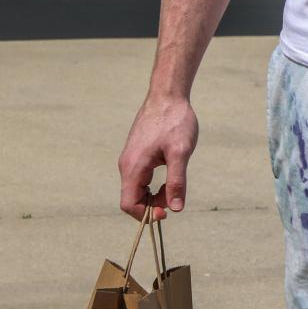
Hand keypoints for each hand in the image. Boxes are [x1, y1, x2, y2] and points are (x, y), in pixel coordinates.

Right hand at [118, 94, 198, 221]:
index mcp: (133, 167)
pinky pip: (140, 176)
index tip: (167, 211)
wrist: (168, 94)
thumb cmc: (175, 121)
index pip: (129, 204)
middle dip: (152, 204)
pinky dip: (153, 183)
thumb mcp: (180, 152)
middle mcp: (127, 164)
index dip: (146, 214)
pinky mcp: (137, 152)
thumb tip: (176, 208)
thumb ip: (176, 181)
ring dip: (154, 193)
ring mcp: (130, 157)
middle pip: (132, 198)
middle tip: (175, 197)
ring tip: (174, 183)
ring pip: (137, 188)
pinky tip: (170, 171)